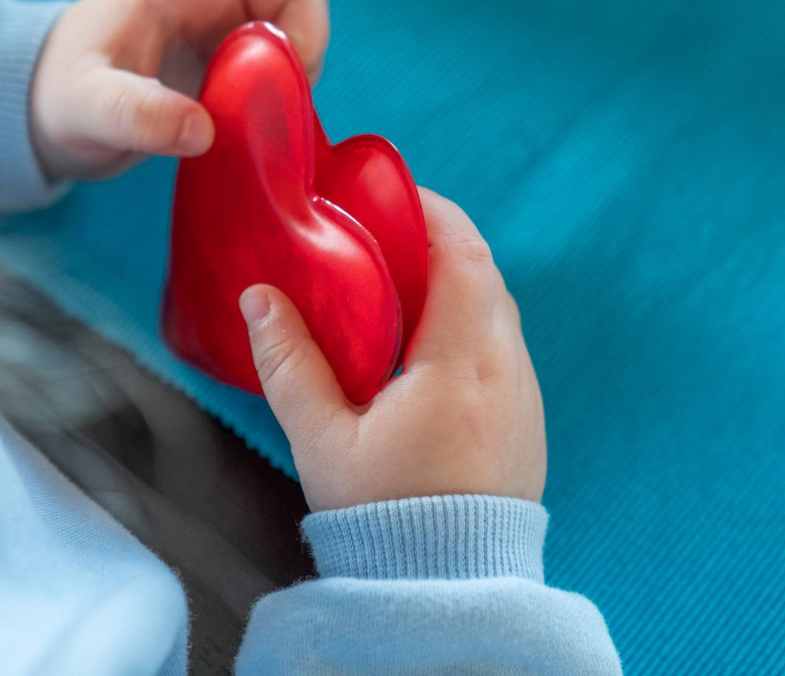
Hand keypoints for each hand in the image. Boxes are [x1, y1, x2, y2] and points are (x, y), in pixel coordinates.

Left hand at [30, 0, 329, 180]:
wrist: (53, 117)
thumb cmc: (62, 92)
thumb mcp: (83, 107)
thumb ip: (132, 114)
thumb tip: (202, 130)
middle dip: (306, 28)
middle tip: (286, 82)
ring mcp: (230, 35)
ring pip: (299, 29)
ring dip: (302, 69)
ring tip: (271, 114)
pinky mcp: (238, 73)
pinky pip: (287, 72)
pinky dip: (290, 98)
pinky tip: (262, 128)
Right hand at [239, 188, 545, 511]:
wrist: (450, 592)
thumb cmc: (386, 518)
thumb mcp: (323, 442)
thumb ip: (288, 364)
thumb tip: (257, 297)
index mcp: (458, 365)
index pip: (462, 256)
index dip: (430, 212)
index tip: (388, 193)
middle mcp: (505, 370)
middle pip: (484, 274)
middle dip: (438, 240)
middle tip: (382, 229)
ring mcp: (524, 397)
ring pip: (497, 310)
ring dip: (457, 281)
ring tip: (398, 280)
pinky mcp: (527, 422)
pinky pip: (502, 347)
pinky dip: (469, 322)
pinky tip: (425, 341)